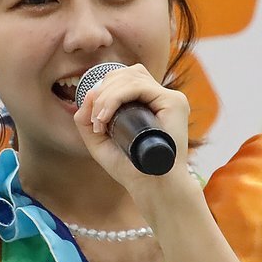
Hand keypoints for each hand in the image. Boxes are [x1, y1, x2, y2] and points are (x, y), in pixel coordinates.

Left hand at [73, 64, 191, 190]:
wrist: (152, 188)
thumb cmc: (130, 168)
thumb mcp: (100, 142)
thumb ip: (86, 121)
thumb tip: (86, 95)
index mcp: (149, 102)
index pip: (124, 78)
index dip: (103, 88)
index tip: (93, 118)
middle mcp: (161, 97)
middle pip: (126, 73)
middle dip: (102, 91)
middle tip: (95, 120)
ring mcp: (169, 98)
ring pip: (130, 77)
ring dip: (106, 96)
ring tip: (99, 121)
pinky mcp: (174, 102)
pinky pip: (139, 86)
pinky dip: (116, 98)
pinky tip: (106, 116)